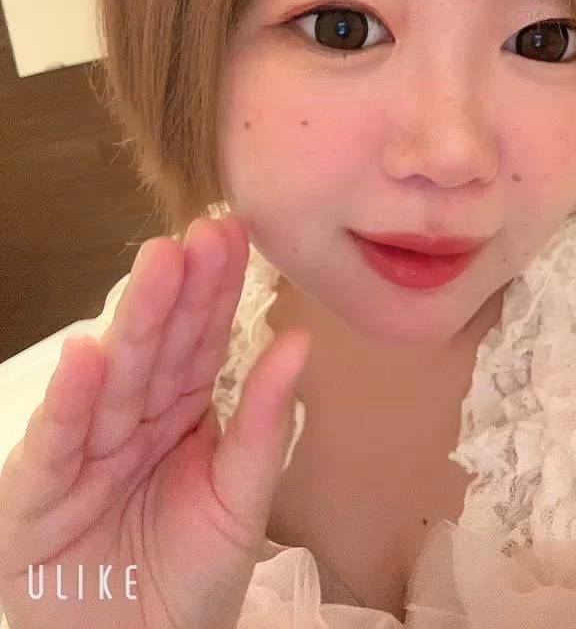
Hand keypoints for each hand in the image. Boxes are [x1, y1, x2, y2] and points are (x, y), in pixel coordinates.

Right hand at [0, 214, 310, 628]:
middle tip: (203, 233)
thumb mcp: (239, 501)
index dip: (217, 290)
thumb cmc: (186, 582)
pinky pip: (56, 445)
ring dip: (136, 322)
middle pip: (159, 347)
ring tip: (158, 265)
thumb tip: (299, 341)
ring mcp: (82, 453)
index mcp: (179, 413)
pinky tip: (89, 353)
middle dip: (181, 289)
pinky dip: (71, 402)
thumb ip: (264, 424)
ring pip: (113, 379)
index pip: (201, 341)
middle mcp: (130, 420)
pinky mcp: (36, 498)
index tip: (236, 235)